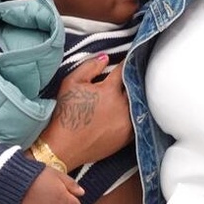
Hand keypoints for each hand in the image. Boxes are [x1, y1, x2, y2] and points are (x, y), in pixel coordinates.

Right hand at [39, 55, 132, 170]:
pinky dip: (135, 114)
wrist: (64, 146)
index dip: (126, 62)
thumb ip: (90, 67)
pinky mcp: (128, 137)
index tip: (129, 59)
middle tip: (134, 74)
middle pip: (135, 87)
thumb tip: (105, 57)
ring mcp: (127, 123)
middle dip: (132, 80)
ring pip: (138, 104)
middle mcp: (123, 106)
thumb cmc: (65, 114)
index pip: (124, 70)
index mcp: (110, 90)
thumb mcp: (71, 83)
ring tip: (135, 92)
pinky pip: (138, 120)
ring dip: (136, 97)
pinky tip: (130, 110)